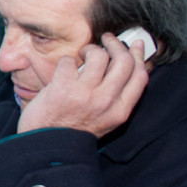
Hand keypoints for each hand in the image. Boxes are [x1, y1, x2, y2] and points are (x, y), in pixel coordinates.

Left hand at [17, 33, 148, 137]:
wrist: (47, 146)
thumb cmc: (74, 130)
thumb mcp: (105, 120)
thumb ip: (116, 97)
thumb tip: (126, 65)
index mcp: (119, 111)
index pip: (139, 76)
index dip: (139, 56)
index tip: (136, 44)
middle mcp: (105, 102)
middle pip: (123, 61)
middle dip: (116, 44)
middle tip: (107, 39)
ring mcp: (84, 94)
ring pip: (98, 55)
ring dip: (90, 49)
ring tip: (83, 54)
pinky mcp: (62, 88)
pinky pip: (69, 60)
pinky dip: (66, 61)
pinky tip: (63, 70)